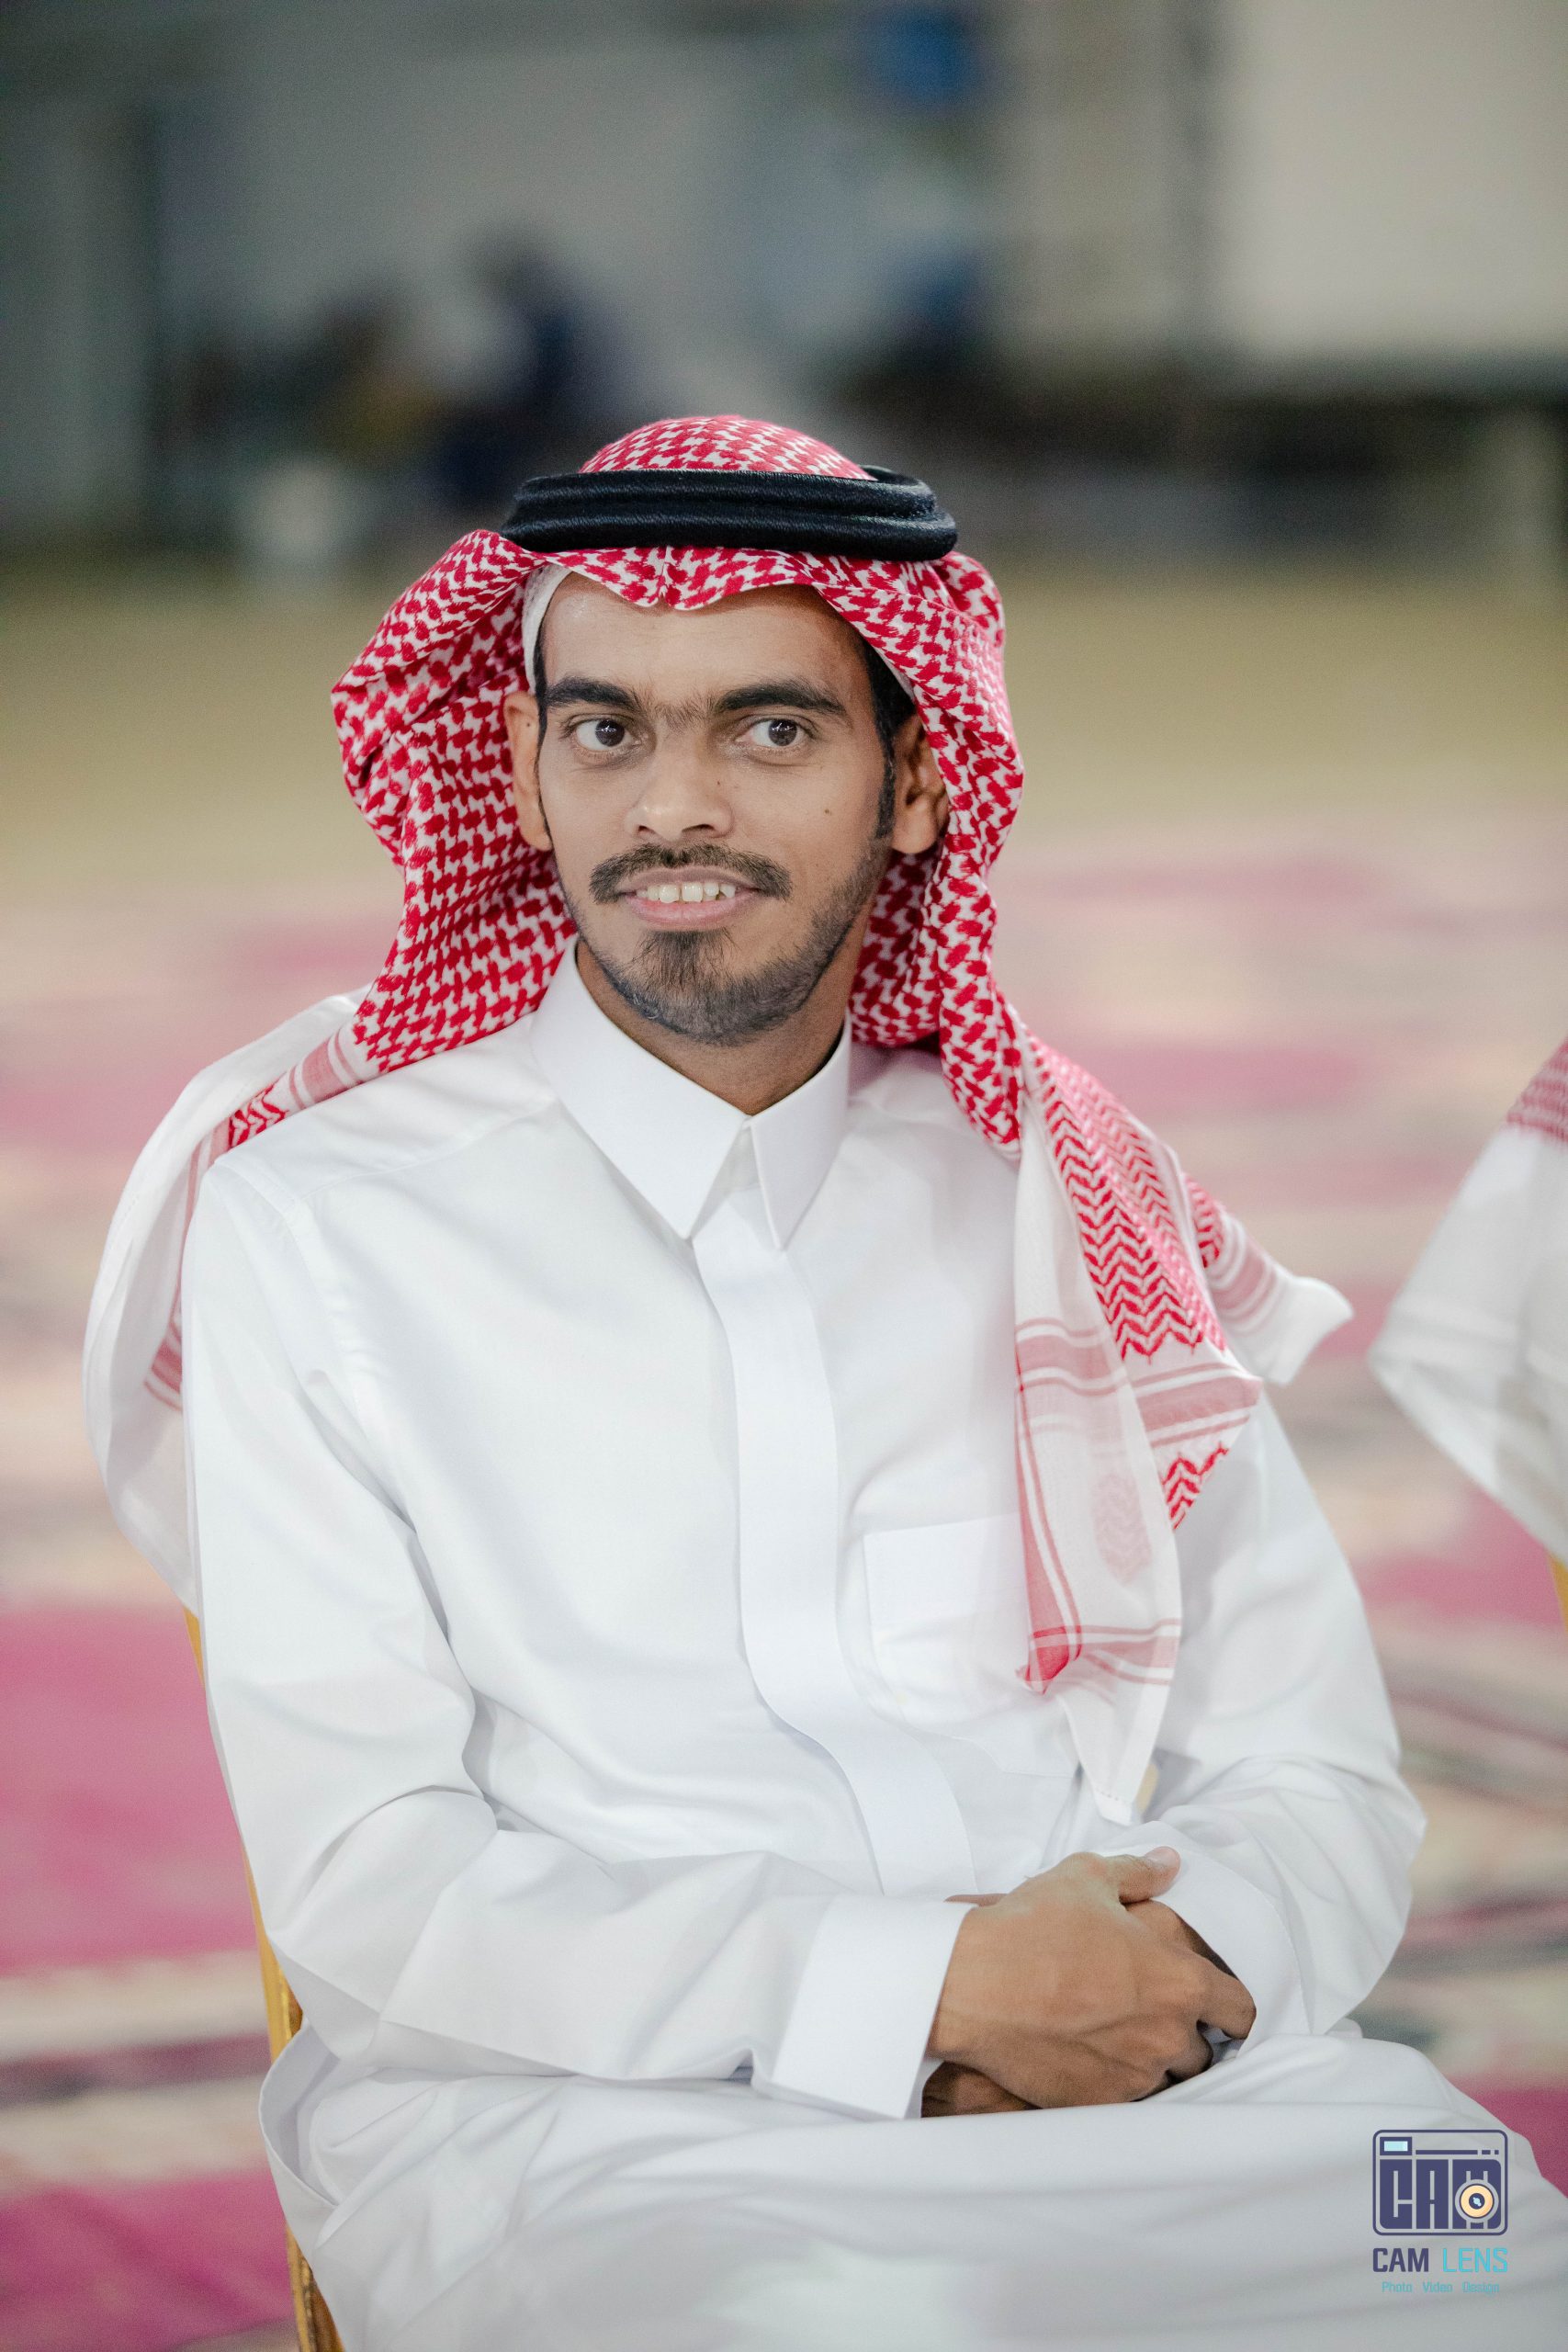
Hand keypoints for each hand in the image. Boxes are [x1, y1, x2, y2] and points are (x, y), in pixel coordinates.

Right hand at [927, 1850, 1255, 2109]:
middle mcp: (1166, 2035)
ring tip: (1117, 2033)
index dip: (1234, 2006)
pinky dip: (1115, 2080)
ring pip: (1164, 2078)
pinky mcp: (1098, 2103)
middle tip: (1151, 2010)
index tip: (1218, 2004)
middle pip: (1202, 2051)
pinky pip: (1126, 2099)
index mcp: (1179, 1981)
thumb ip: (1137, 1872)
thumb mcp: (1086, 1878)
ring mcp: (1134, 2075)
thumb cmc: (1033, 1928)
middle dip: (1184, 2032)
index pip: (1241, 2010)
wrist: (973, 1985)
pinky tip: (1088, 2053)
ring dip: (1152, 2059)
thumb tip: (1168, 1863)